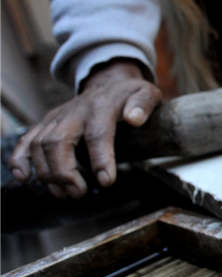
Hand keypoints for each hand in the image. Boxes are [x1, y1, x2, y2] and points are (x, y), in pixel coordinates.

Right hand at [9, 59, 160, 197]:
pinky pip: (25, 141)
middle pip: (59, 141)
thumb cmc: (129, 95)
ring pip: (40, 145)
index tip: (106, 182)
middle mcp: (74, 112)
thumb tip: (135, 119)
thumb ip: (143, 105)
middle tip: (80, 192)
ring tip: (65, 193)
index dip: (100, 159)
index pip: (97, 134)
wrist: (109, 83)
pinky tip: (24, 177)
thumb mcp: (146, 94)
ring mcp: (56, 118)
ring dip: (48, 173)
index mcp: (101, 107)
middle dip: (65, 171)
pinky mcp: (45, 124)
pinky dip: (19, 159)